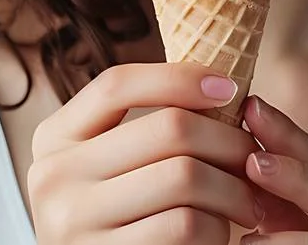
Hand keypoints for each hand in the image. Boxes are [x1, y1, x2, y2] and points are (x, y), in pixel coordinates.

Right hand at [28, 62, 266, 243]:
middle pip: (166, 128)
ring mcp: (74, 220)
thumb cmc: (114, 223)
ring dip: (233, 188)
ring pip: (185, 176)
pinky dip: (217, 228)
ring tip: (247, 202)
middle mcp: (54, 175)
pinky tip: (219, 233)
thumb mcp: (102, 169)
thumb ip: (136, 133)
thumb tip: (216, 84)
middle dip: (228, 140)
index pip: (116, 85)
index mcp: (53, 139)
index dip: (179, 77)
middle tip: (253, 159)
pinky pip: (186, 226)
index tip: (229, 87)